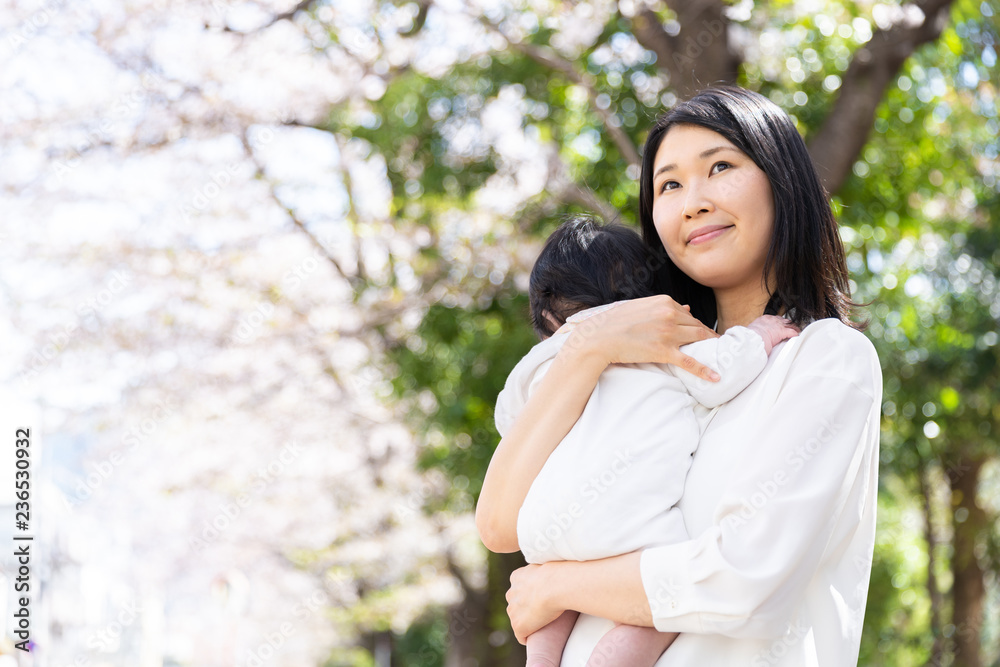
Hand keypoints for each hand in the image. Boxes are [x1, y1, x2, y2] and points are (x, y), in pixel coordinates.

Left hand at [506, 563, 564, 644]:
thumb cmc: (558, 574)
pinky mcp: (518, 626)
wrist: (556, 585)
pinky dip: (528, 637)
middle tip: (544, 611)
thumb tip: (555, 570)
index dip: (531, 595)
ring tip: (543, 624)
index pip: (520, 589)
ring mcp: (513, 611)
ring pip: (518, 619)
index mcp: (516, 577)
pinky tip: (537, 636)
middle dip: (526, 608)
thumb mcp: (547, 565)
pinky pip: (521, 636)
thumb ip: (544, 570)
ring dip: (528, 622)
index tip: (543, 598)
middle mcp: (511, 593)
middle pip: (517, 604)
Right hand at [559, 295, 720, 381]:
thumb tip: (686, 308)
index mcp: (664, 301)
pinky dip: (704, 369)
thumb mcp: (640, 308)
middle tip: (720, 346)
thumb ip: (663, 307)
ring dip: (712, 348)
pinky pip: (689, 361)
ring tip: (724, 357)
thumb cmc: (614, 322)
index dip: (697, 326)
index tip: (705, 334)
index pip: (688, 315)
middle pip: (697, 326)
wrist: (599, 337)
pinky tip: (715, 377)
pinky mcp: (664, 351)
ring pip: (698, 339)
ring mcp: (668, 333)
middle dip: (709, 337)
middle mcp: (669, 314)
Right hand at [746, 315, 799, 354]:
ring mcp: (778, 325)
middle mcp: (772, 320)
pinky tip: (796, 335)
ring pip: (789, 324)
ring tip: (796, 330)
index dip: (778, 322)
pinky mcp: (783, 331)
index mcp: (764, 319)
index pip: (774, 318)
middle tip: (790, 327)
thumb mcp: (752, 330)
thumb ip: (756, 330)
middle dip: (787, 324)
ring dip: (793, 328)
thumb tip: (754, 334)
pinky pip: (792, 332)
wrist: (754, 337)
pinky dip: (795, 333)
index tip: (779, 324)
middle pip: (783, 320)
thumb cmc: (751, 336)